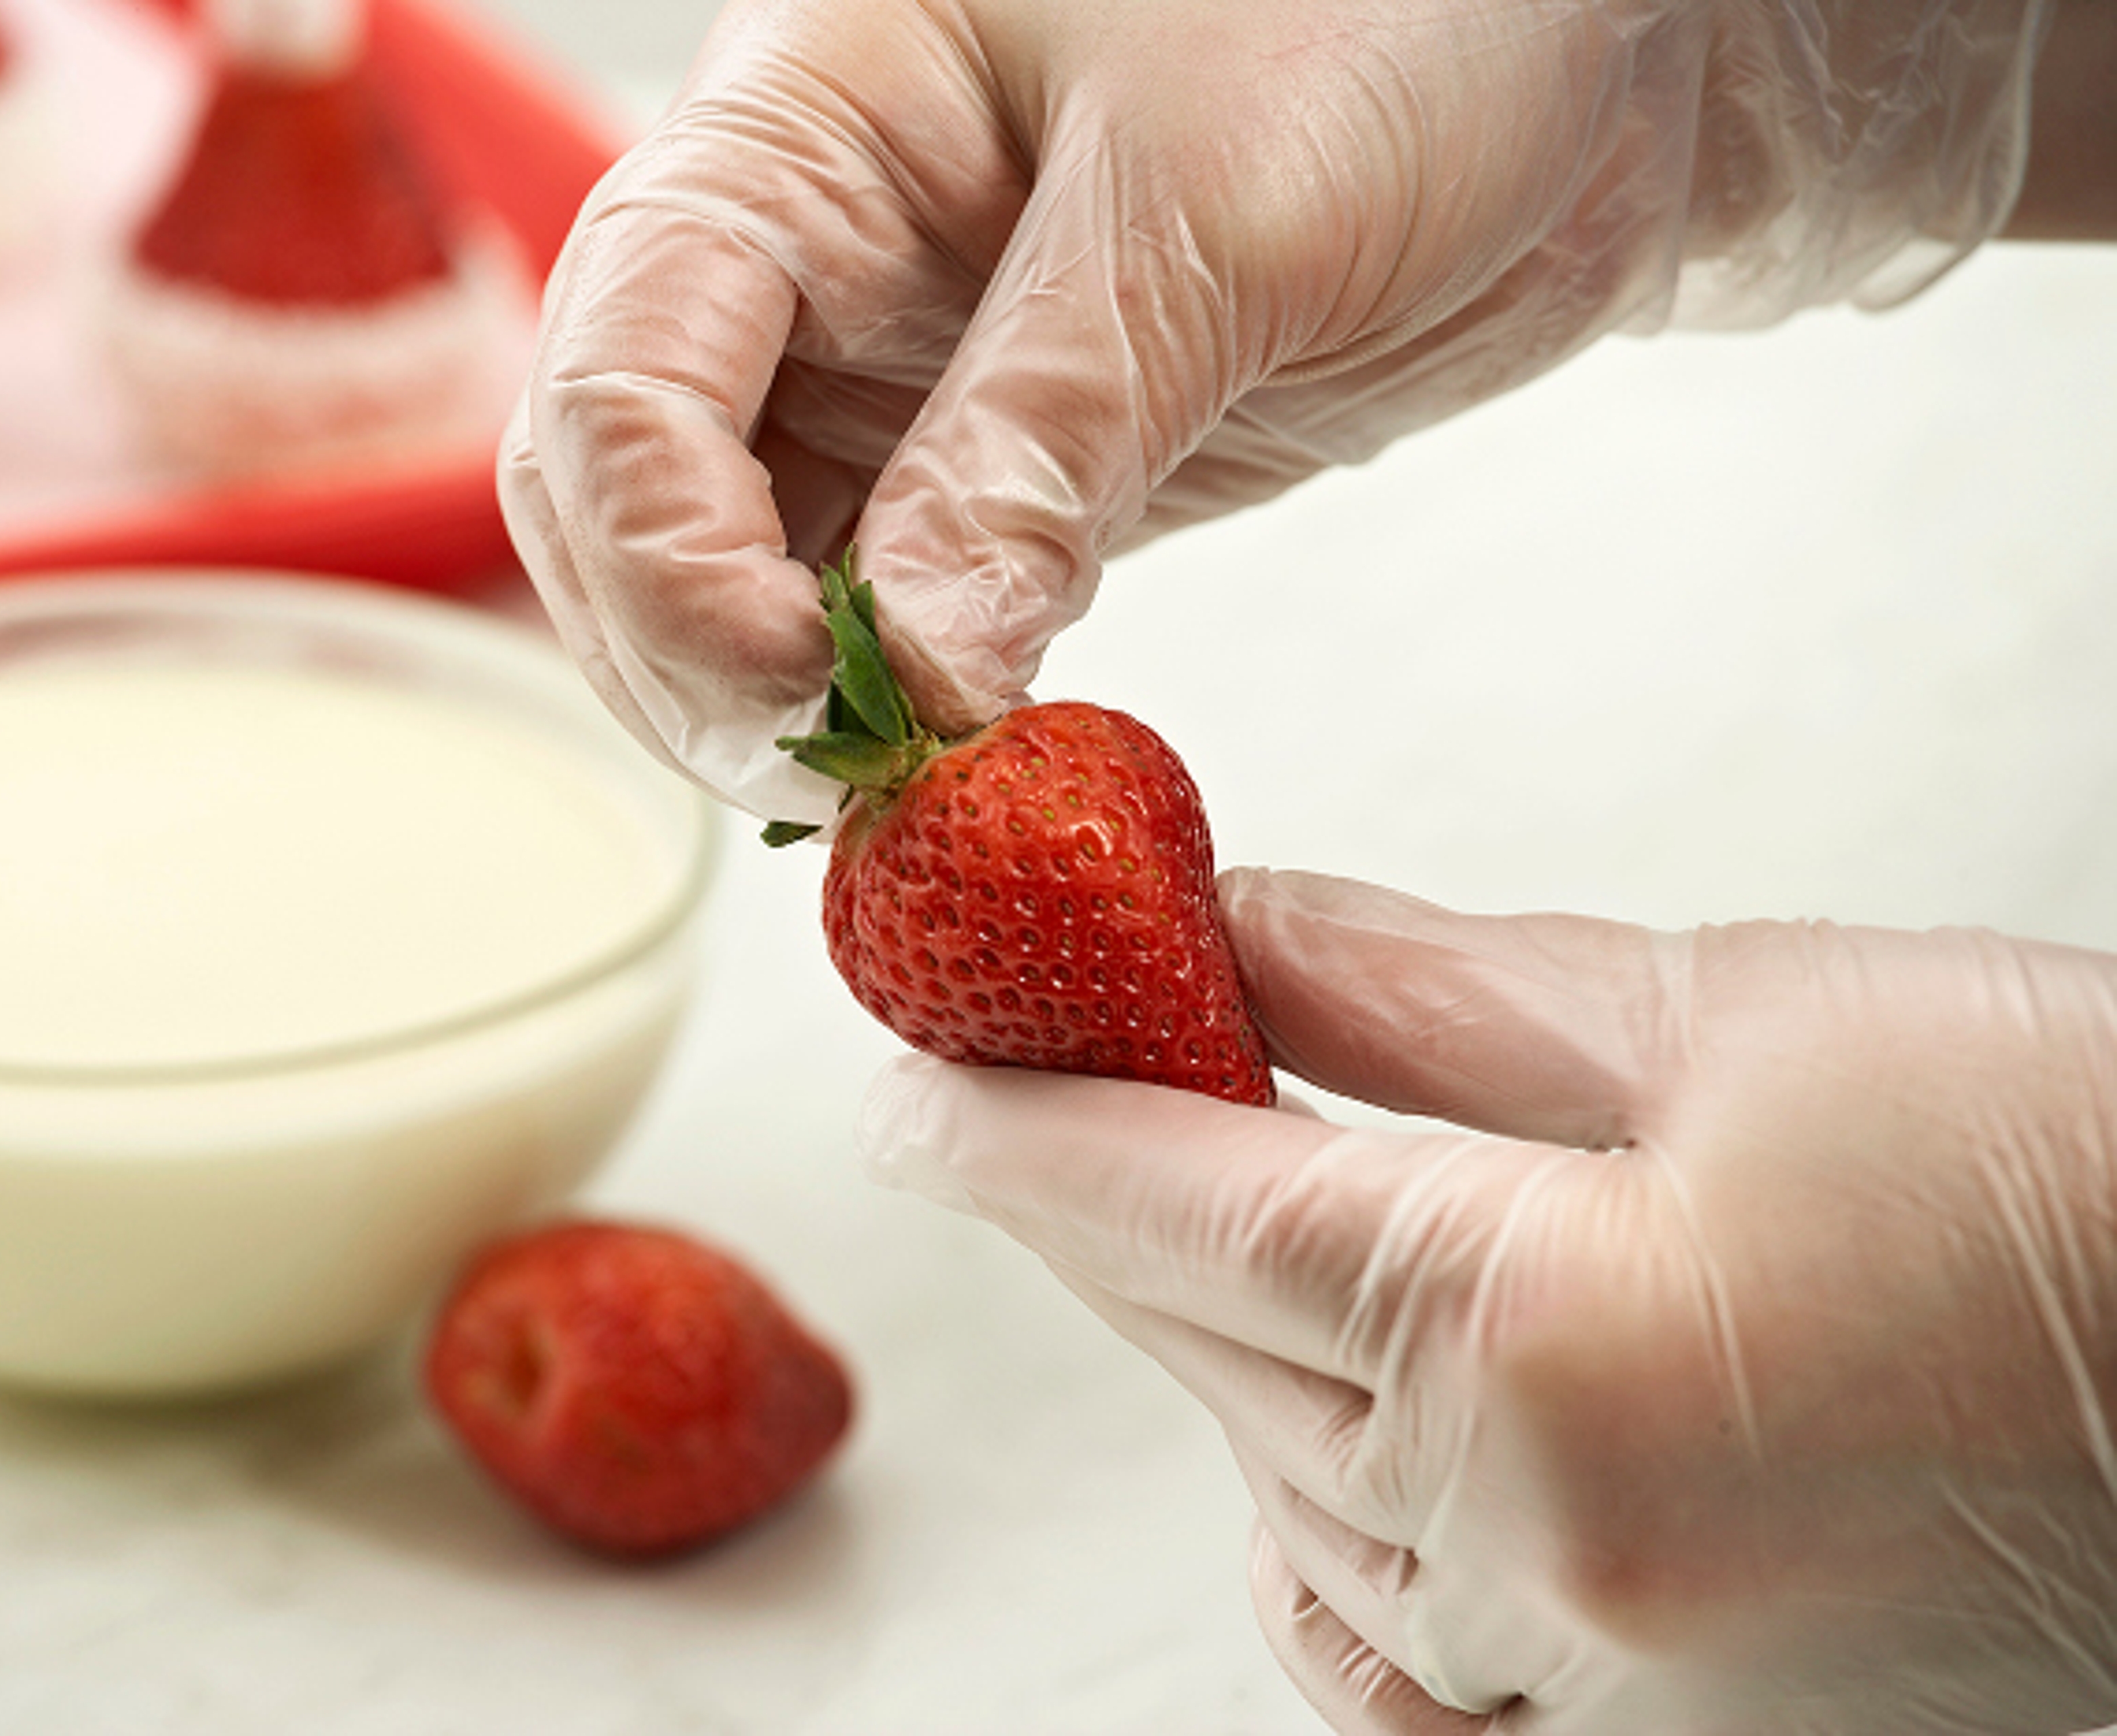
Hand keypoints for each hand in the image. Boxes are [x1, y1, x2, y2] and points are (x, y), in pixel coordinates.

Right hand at [499, 0, 2044, 821]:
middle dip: (691, 658)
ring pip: (737, 577)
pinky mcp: (1000, 462)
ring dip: (781, 709)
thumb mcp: (1209, 215)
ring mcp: (896, 370)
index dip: (669, 561)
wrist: (1598, 50)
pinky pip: (889, 608)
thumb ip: (1035, 444)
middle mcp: (807, 258)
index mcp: (796, 127)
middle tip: (832, 781)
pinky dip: (897, 704)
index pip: (620, 376)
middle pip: (622, 499)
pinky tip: (943, 769)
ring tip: (891, 799)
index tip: (802, 690)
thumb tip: (908, 677)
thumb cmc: (1406, 8)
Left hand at [861, 868, 2116, 1733]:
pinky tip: (1324, 1448)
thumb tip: (1232, 936)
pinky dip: (1324, 1536)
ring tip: (1220, 1210)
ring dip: (1213, 1353)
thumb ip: (1431, 990)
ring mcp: (1602, 1689)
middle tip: (1060, 1080)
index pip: (1166, 1206)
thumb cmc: (2087, 1180)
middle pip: (1202, 1347)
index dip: (1011, 1122)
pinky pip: (1397, 1656)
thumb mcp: (1741, 1015)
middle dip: (1105, 1205)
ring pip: (1280, 1499)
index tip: (917, 1076)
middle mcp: (1539, 1557)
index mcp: (1537, 1346)